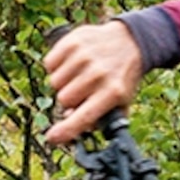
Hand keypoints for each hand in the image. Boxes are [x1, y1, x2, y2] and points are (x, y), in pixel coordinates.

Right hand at [45, 19, 145, 144]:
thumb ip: (98, 117)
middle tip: (82, 91)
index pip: (84, 117)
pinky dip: (57, 66)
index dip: (66, 130)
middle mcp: (98, 74)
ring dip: (63, 82)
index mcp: (112, 92)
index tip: (52, 138)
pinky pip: (50, 64)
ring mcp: (84, 56)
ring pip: (55, 82)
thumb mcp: (120, 101)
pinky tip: (71, 63)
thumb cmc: (121, 77)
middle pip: (64, 99)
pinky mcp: (72, 42)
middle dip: (70, 99)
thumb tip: (69, 121)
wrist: (130, 41)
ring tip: (79, 75)